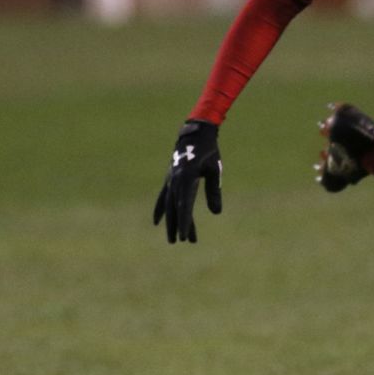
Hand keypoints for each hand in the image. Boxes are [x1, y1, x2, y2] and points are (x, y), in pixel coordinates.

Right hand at [153, 119, 221, 243]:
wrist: (194, 133)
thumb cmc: (208, 150)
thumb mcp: (214, 170)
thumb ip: (214, 191)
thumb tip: (216, 213)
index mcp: (187, 176)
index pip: (185, 204)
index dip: (184, 221)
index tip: (184, 236)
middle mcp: (175, 179)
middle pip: (175, 207)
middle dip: (177, 225)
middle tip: (180, 242)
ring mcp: (170, 179)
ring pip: (169, 205)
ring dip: (171, 221)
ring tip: (173, 240)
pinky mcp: (170, 178)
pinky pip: (163, 197)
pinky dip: (160, 209)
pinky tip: (157, 222)